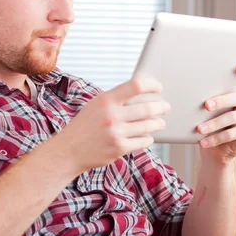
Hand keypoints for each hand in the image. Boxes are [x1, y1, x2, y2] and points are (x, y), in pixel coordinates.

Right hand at [52, 77, 170, 173]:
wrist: (69, 150)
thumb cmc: (84, 126)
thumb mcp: (96, 105)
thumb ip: (116, 99)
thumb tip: (141, 90)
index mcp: (106, 100)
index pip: (135, 86)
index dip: (151, 85)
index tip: (158, 88)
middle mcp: (112, 116)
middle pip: (147, 108)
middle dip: (161, 107)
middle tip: (166, 107)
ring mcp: (116, 133)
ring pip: (148, 126)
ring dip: (158, 124)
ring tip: (160, 123)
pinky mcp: (119, 148)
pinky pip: (143, 141)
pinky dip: (148, 138)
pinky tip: (148, 136)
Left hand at [196, 64, 235, 162]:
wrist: (215, 147)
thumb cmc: (209, 120)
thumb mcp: (209, 107)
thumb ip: (208, 96)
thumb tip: (191, 89)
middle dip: (221, 100)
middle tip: (206, 105)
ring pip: (232, 117)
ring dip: (213, 123)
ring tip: (199, 129)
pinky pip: (231, 134)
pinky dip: (215, 138)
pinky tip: (203, 142)